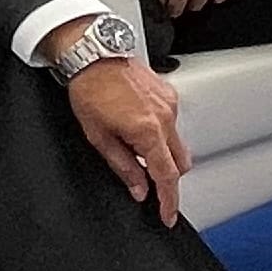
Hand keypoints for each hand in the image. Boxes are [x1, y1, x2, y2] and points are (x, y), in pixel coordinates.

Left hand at [61, 56, 190, 225]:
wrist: (95, 55)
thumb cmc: (90, 90)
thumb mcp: (99, 137)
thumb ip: (123, 167)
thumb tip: (139, 189)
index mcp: (148, 131)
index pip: (167, 176)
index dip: (169, 201)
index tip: (168, 215)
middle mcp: (165, 118)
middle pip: (181, 163)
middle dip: (168, 177)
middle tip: (148, 181)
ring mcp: (170, 105)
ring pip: (178, 143)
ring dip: (163, 153)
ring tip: (133, 143)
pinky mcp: (170, 95)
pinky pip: (173, 123)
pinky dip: (161, 132)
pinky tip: (138, 124)